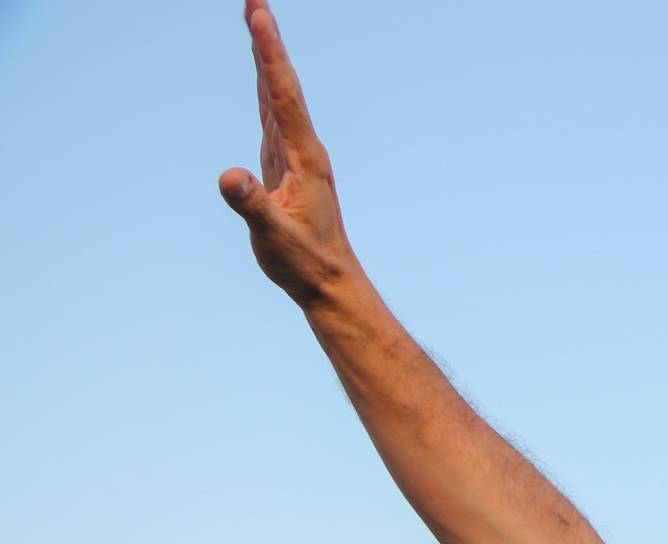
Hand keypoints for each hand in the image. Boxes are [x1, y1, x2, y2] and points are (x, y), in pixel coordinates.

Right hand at [217, 1, 358, 307]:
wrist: (329, 282)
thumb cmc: (304, 262)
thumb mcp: (274, 236)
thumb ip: (252, 206)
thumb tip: (230, 177)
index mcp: (303, 157)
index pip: (282, 94)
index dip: (270, 53)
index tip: (259, 14)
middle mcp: (302, 149)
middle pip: (280, 85)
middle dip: (267, 42)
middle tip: (255, 0)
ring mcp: (294, 156)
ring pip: (277, 96)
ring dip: (266, 60)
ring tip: (257, 23)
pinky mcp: (285, 166)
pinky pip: (272, 116)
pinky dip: (264, 88)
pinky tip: (261, 78)